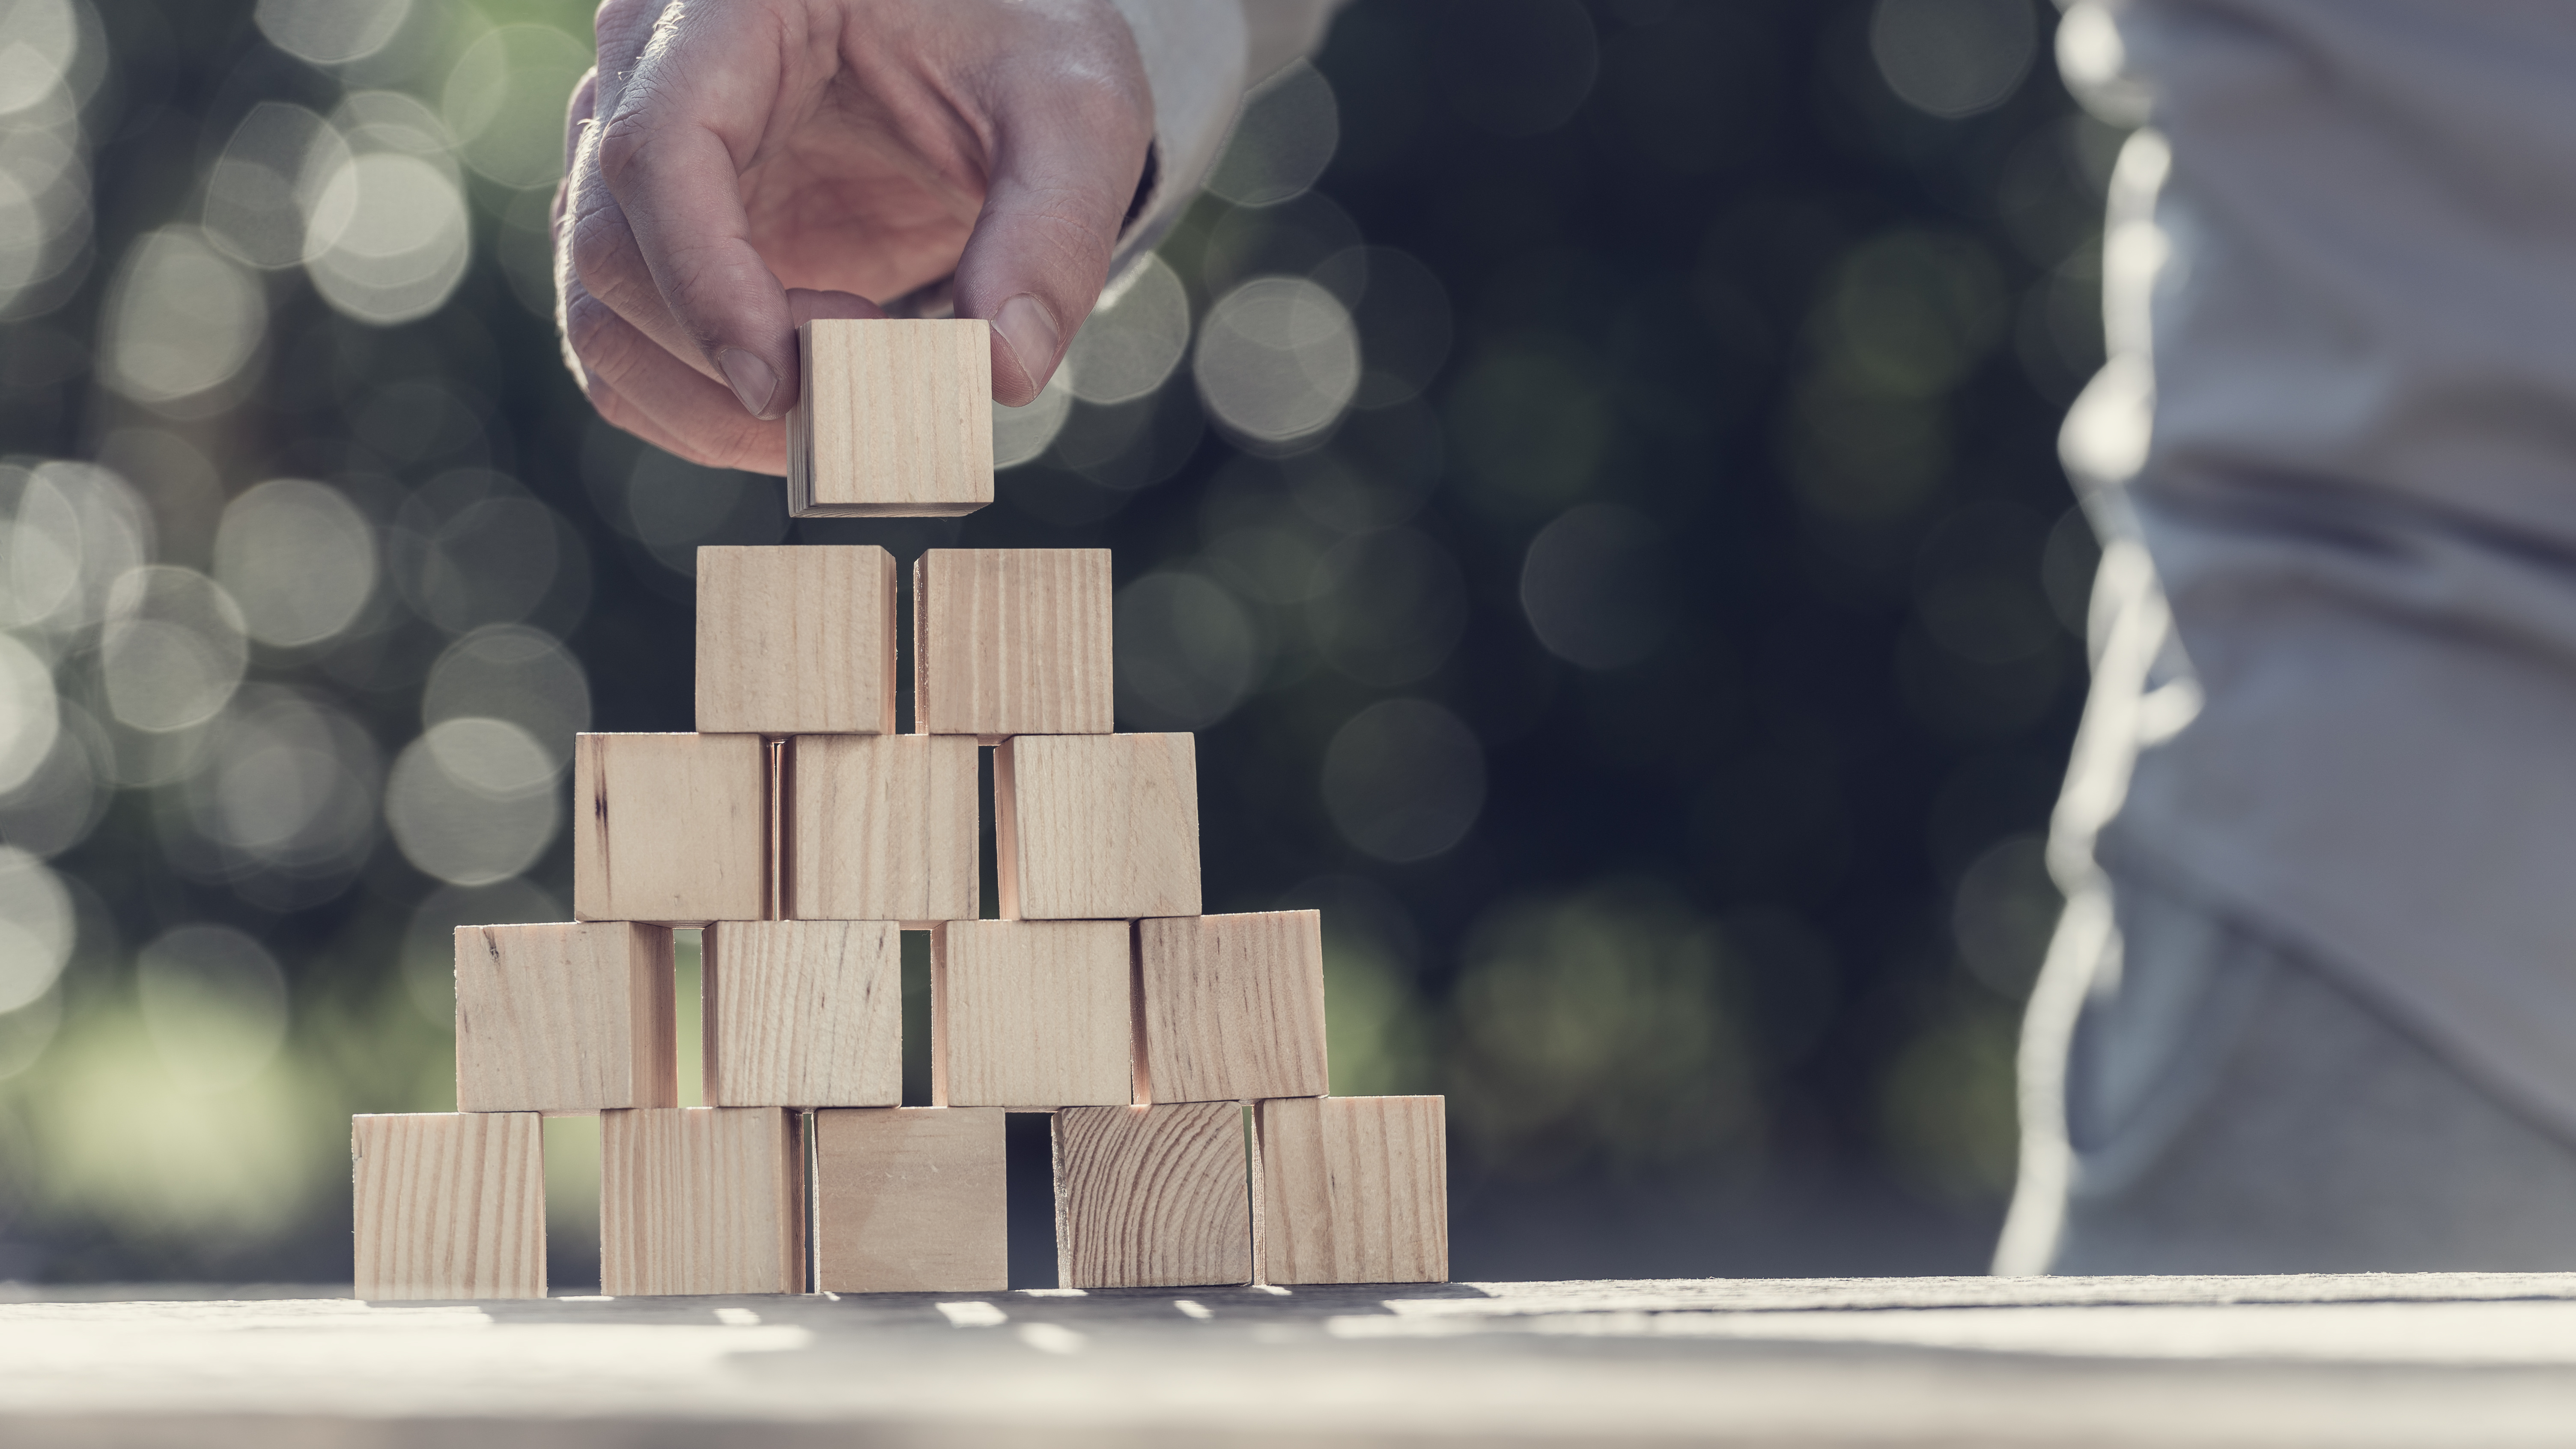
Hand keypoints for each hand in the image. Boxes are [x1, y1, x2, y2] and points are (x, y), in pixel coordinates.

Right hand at [554, 0, 1153, 472]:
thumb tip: (1003, 373)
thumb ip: (1053, 234)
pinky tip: (807, 419)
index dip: (706, 282)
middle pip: (612, 248)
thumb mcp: (1074, 116)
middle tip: (861, 400)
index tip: (786, 385)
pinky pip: (630, 351)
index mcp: (730, 8)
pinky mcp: (659, 239)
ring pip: (601, 317)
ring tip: (840, 423)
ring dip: (708, 408)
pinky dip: (703, 415)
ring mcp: (639, 162)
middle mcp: (649, 76)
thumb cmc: (1020, 53)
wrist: (994, 53)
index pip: (659, 151)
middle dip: (724, 360)